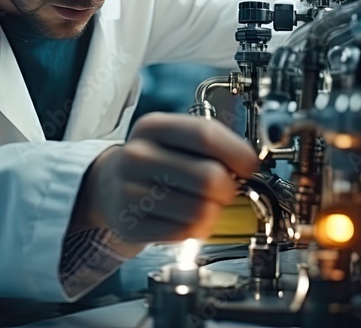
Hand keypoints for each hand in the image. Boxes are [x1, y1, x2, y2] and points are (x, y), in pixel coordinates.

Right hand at [71, 112, 259, 242]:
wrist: (108, 184)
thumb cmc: (154, 159)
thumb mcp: (175, 137)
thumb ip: (212, 144)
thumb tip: (252, 165)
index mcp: (152, 127)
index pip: (205, 135)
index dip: (237, 153)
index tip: (251, 166)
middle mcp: (137, 157)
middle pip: (208, 178)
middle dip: (229, 188)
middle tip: (226, 189)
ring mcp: (130, 192)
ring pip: (200, 211)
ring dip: (214, 212)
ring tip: (205, 204)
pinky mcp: (131, 225)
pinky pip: (185, 233)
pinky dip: (197, 229)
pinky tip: (188, 218)